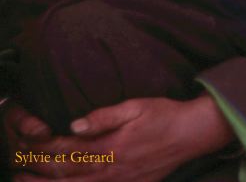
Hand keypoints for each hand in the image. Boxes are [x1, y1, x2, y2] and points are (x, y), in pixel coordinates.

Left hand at [8, 96, 234, 181]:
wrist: (193, 134)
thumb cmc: (164, 116)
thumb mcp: (137, 106)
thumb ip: (105, 115)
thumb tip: (74, 125)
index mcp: (111, 147)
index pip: (66, 150)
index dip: (42, 148)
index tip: (24, 143)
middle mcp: (111, 169)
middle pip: (65, 173)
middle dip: (36, 170)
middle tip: (14, 167)